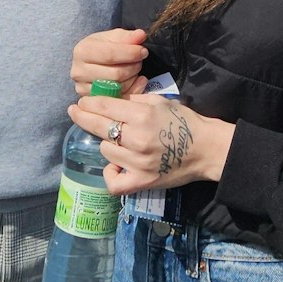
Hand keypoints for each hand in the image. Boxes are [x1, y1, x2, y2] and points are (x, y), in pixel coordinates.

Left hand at [68, 94, 234, 194]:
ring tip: (118, 141)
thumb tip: (113, 101)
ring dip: (108, 144)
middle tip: (75, 112)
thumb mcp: (161, 101)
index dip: (89, 103)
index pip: (104, 106)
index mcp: (142, 115)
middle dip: (83, 116)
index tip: (81, 102)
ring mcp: (137, 162)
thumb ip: (135, 100)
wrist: (207, 149)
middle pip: (98, 127)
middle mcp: (136, 138)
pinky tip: (115, 166)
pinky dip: (111, 173)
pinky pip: (114, 182)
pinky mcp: (141, 181)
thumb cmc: (185, 122)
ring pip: (105, 150)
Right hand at [71, 28, 148, 96]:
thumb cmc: (104, 48)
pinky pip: (120, 99)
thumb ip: (128, 36)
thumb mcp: (114, 37)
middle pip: (116, 74)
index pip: (110, 54)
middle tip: (139, 61)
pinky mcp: (93, 101)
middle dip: (133, 66)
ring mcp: (84, 89)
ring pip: (119, 88)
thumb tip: (141, 35)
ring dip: (133, 78)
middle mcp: (78, 72)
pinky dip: (133, 90)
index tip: (143, 51)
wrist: (92, 63)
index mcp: (82, 51)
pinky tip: (137, 81)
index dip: (130, 53)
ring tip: (134, 69)